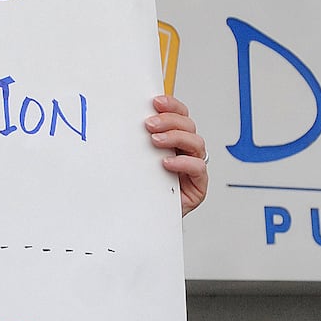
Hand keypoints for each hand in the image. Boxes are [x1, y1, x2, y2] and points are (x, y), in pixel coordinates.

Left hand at [146, 94, 207, 215]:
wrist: (143, 218)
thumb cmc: (142, 186)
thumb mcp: (137, 159)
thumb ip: (137, 141)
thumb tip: (122, 119)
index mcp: (175, 140)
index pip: (180, 115)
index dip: (171, 106)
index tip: (156, 102)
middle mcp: (186, 151)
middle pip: (188, 126)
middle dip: (169, 121)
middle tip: (149, 124)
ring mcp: (193, 167)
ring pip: (196, 143)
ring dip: (175, 138)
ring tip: (155, 141)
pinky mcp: (198, 185)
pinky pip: (198, 168)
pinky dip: (183, 163)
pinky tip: (167, 163)